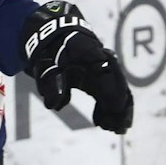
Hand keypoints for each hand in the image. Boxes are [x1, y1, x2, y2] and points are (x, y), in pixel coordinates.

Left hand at [21, 1, 132, 133]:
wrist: (52, 34)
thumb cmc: (49, 49)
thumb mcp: (45, 65)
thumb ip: (51, 84)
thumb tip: (55, 105)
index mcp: (94, 58)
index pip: (110, 82)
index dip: (113, 103)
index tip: (112, 122)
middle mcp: (103, 63)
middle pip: (119, 88)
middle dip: (120, 110)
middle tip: (118, 130)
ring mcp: (102, 69)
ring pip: (116, 91)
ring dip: (116, 110)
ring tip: (114, 129)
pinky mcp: (98, 75)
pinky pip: (107, 92)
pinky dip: (107, 106)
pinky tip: (101, 121)